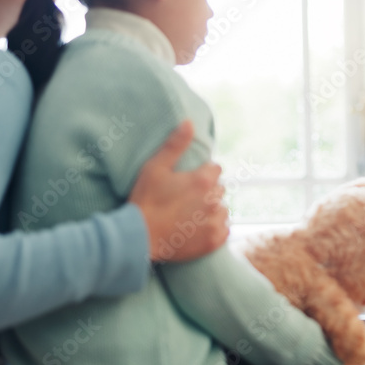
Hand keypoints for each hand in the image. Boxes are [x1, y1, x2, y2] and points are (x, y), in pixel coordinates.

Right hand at [130, 120, 228, 261]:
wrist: (139, 237)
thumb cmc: (145, 200)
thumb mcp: (155, 167)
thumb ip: (175, 145)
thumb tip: (189, 122)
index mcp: (202, 181)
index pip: (216, 169)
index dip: (203, 173)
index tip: (189, 180)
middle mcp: (213, 201)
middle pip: (219, 189)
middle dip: (207, 191)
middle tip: (186, 198)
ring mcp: (214, 222)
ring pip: (222, 209)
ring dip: (212, 210)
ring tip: (191, 214)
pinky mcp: (213, 241)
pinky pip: (225, 230)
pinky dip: (215, 228)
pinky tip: (198, 228)